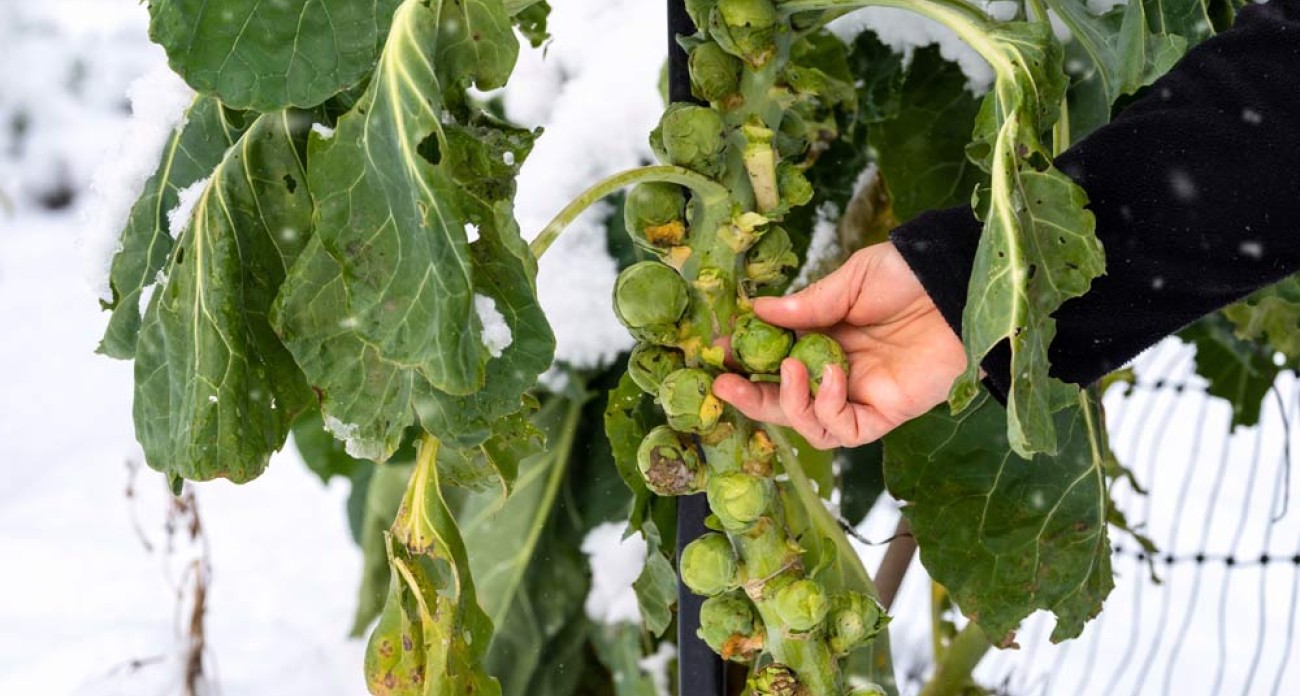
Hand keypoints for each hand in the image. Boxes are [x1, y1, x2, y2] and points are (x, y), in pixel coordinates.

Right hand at [713, 242, 967, 448]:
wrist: (956, 285)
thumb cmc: (909, 276)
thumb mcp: (851, 281)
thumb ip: (807, 304)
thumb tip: (757, 312)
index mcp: (826, 338)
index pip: (775, 360)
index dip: (745, 360)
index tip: (716, 350)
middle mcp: (838, 372)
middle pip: (784, 401)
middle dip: (750, 396)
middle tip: (723, 382)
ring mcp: (861, 396)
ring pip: (810, 425)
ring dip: (788, 403)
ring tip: (786, 369)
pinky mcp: (886, 413)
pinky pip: (846, 429)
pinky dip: (829, 408)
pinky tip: (830, 375)